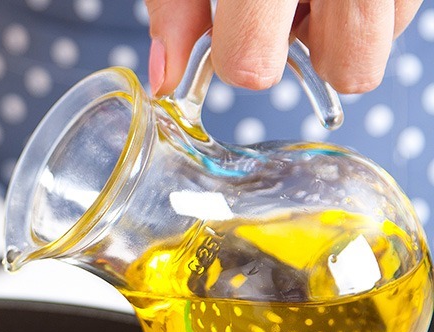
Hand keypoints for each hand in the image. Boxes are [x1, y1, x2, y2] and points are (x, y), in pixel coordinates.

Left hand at [144, 0, 422, 96]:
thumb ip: (176, 7)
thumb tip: (165, 82)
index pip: (254, 63)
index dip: (240, 59)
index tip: (233, 38)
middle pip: (354, 67)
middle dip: (316, 57)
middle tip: (287, 21)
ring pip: (390, 38)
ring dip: (349, 30)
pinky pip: (408, 7)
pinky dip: (373, 5)